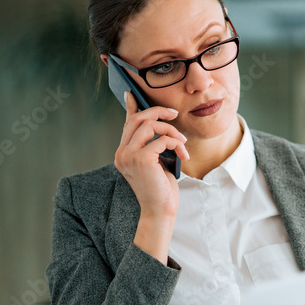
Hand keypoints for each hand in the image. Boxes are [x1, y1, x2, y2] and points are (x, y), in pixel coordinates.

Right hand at [114, 91, 188, 220]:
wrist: (160, 210)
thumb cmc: (161, 188)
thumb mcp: (157, 162)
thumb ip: (154, 145)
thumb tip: (160, 126)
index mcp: (123, 153)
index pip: (126, 124)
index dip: (130, 107)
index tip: (131, 94)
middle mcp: (122, 152)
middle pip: (137, 118)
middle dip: (158, 112)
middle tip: (174, 114)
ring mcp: (129, 156)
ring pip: (149, 125)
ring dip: (171, 130)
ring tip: (182, 142)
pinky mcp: (141, 160)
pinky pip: (162, 140)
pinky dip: (176, 143)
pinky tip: (183, 154)